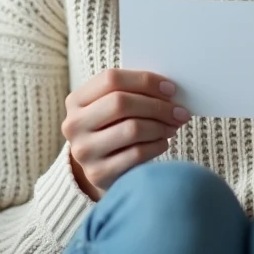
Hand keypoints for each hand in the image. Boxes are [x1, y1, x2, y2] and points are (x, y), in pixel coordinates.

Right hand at [62, 69, 190, 199]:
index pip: (111, 79)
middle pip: (121, 103)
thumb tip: (169, 90)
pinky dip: (157, 145)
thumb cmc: (113, 129)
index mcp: (76, 100)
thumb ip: (133, 93)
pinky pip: (136, 154)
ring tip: (172, 126)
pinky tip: (163, 142)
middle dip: (157, 105)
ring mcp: (84, 151)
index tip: (170, 88)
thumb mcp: (112, 107)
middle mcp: (74, 124)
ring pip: (131, 129)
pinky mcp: (98, 173)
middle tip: (179, 111)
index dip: (145, 80)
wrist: (100, 169)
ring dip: (160, 126)